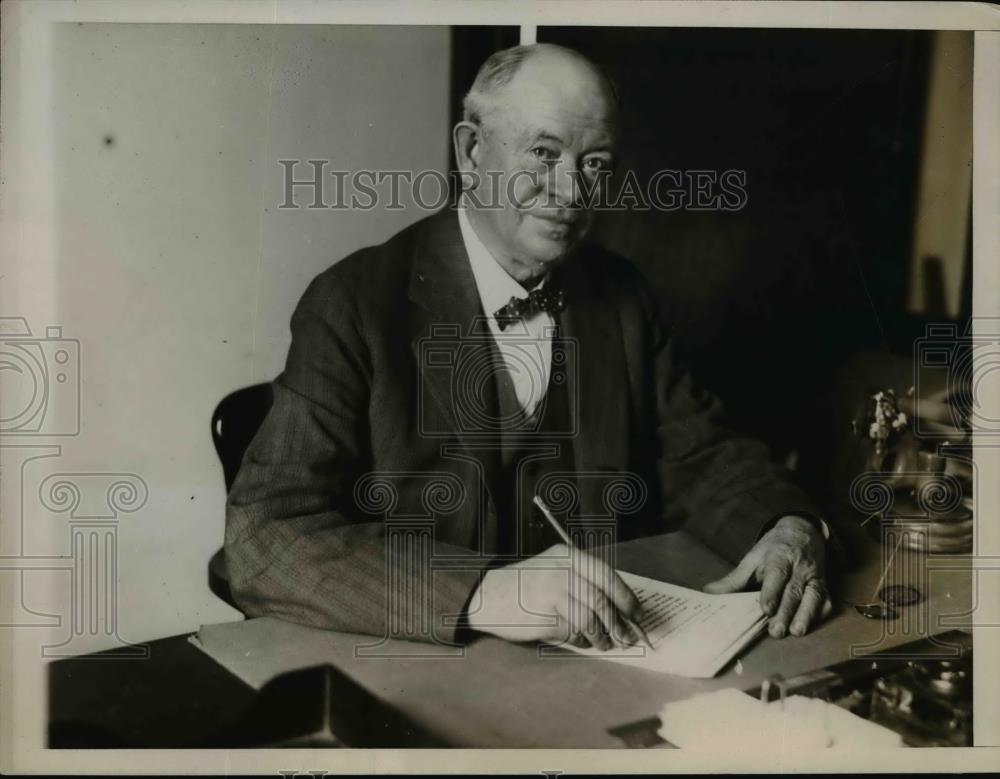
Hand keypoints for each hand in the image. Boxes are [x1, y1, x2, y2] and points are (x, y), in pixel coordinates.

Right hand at [466, 544, 643, 649]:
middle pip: (602, 599)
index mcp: (566, 555)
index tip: (637, 613)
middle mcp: (561, 570)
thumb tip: (618, 608)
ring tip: (604, 643)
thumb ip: (581, 581)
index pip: (606, 575)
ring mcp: (552, 593)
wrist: (486, 596)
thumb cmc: (524, 585)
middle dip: (619, 622)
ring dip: (603, 636)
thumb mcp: (553, 570)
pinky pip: (574, 632)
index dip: (626, 597)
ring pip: (591, 619)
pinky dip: (583, 641)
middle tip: (627, 636)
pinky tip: (583, 642)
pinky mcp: (544, 616)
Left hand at [703, 515, 831, 637]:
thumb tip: (708, 593)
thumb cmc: (772, 549)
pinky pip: (826, 599)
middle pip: (793, 590)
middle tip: (776, 631)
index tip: (765, 609)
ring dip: (805, 615)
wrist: (801, 532)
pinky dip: (820, 612)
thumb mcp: (752, 559)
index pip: (776, 574)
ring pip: (813, 596)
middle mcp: (799, 566)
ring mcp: (814, 576)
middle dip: (786, 612)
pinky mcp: (824, 585)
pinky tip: (812, 625)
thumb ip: (733, 579)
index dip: (771, 592)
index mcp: (779, 556)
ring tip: (797, 632)